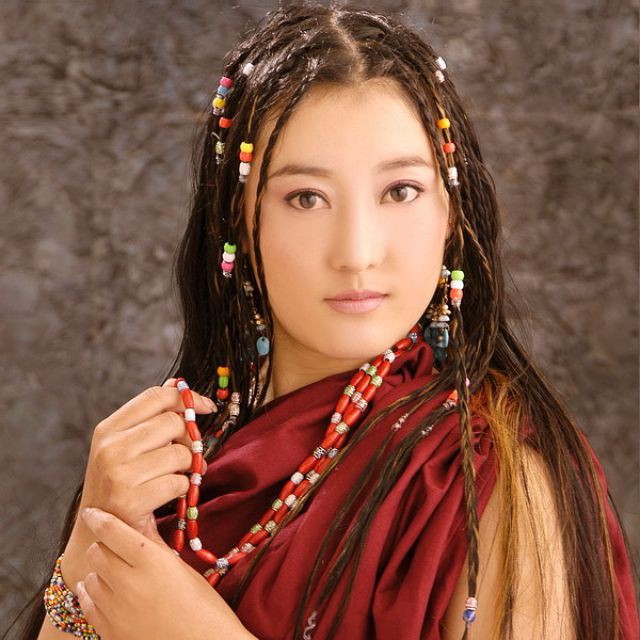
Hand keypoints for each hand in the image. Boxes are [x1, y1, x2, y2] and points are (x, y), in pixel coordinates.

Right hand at [60, 378, 216, 592]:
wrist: (99, 535)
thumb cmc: (119, 483)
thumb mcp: (125, 446)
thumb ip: (151, 416)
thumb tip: (178, 383)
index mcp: (107, 429)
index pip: (155, 396)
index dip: (186, 397)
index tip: (206, 406)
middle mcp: (110, 448)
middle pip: (173, 423)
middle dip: (188, 438)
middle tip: (187, 453)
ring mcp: (119, 474)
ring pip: (180, 454)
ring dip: (187, 467)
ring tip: (175, 475)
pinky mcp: (132, 500)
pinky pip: (179, 483)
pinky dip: (181, 489)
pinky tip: (167, 495)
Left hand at [76, 507, 256, 639]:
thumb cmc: (203, 605)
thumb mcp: (181, 567)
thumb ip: (154, 543)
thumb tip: (140, 518)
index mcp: (150, 560)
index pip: (112, 531)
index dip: (99, 517)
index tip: (92, 512)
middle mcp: (128, 582)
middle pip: (97, 552)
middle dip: (104, 545)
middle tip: (116, 546)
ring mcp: (116, 610)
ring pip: (89, 577)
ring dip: (99, 571)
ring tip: (116, 571)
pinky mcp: (110, 632)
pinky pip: (87, 604)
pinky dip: (93, 593)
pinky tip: (105, 591)